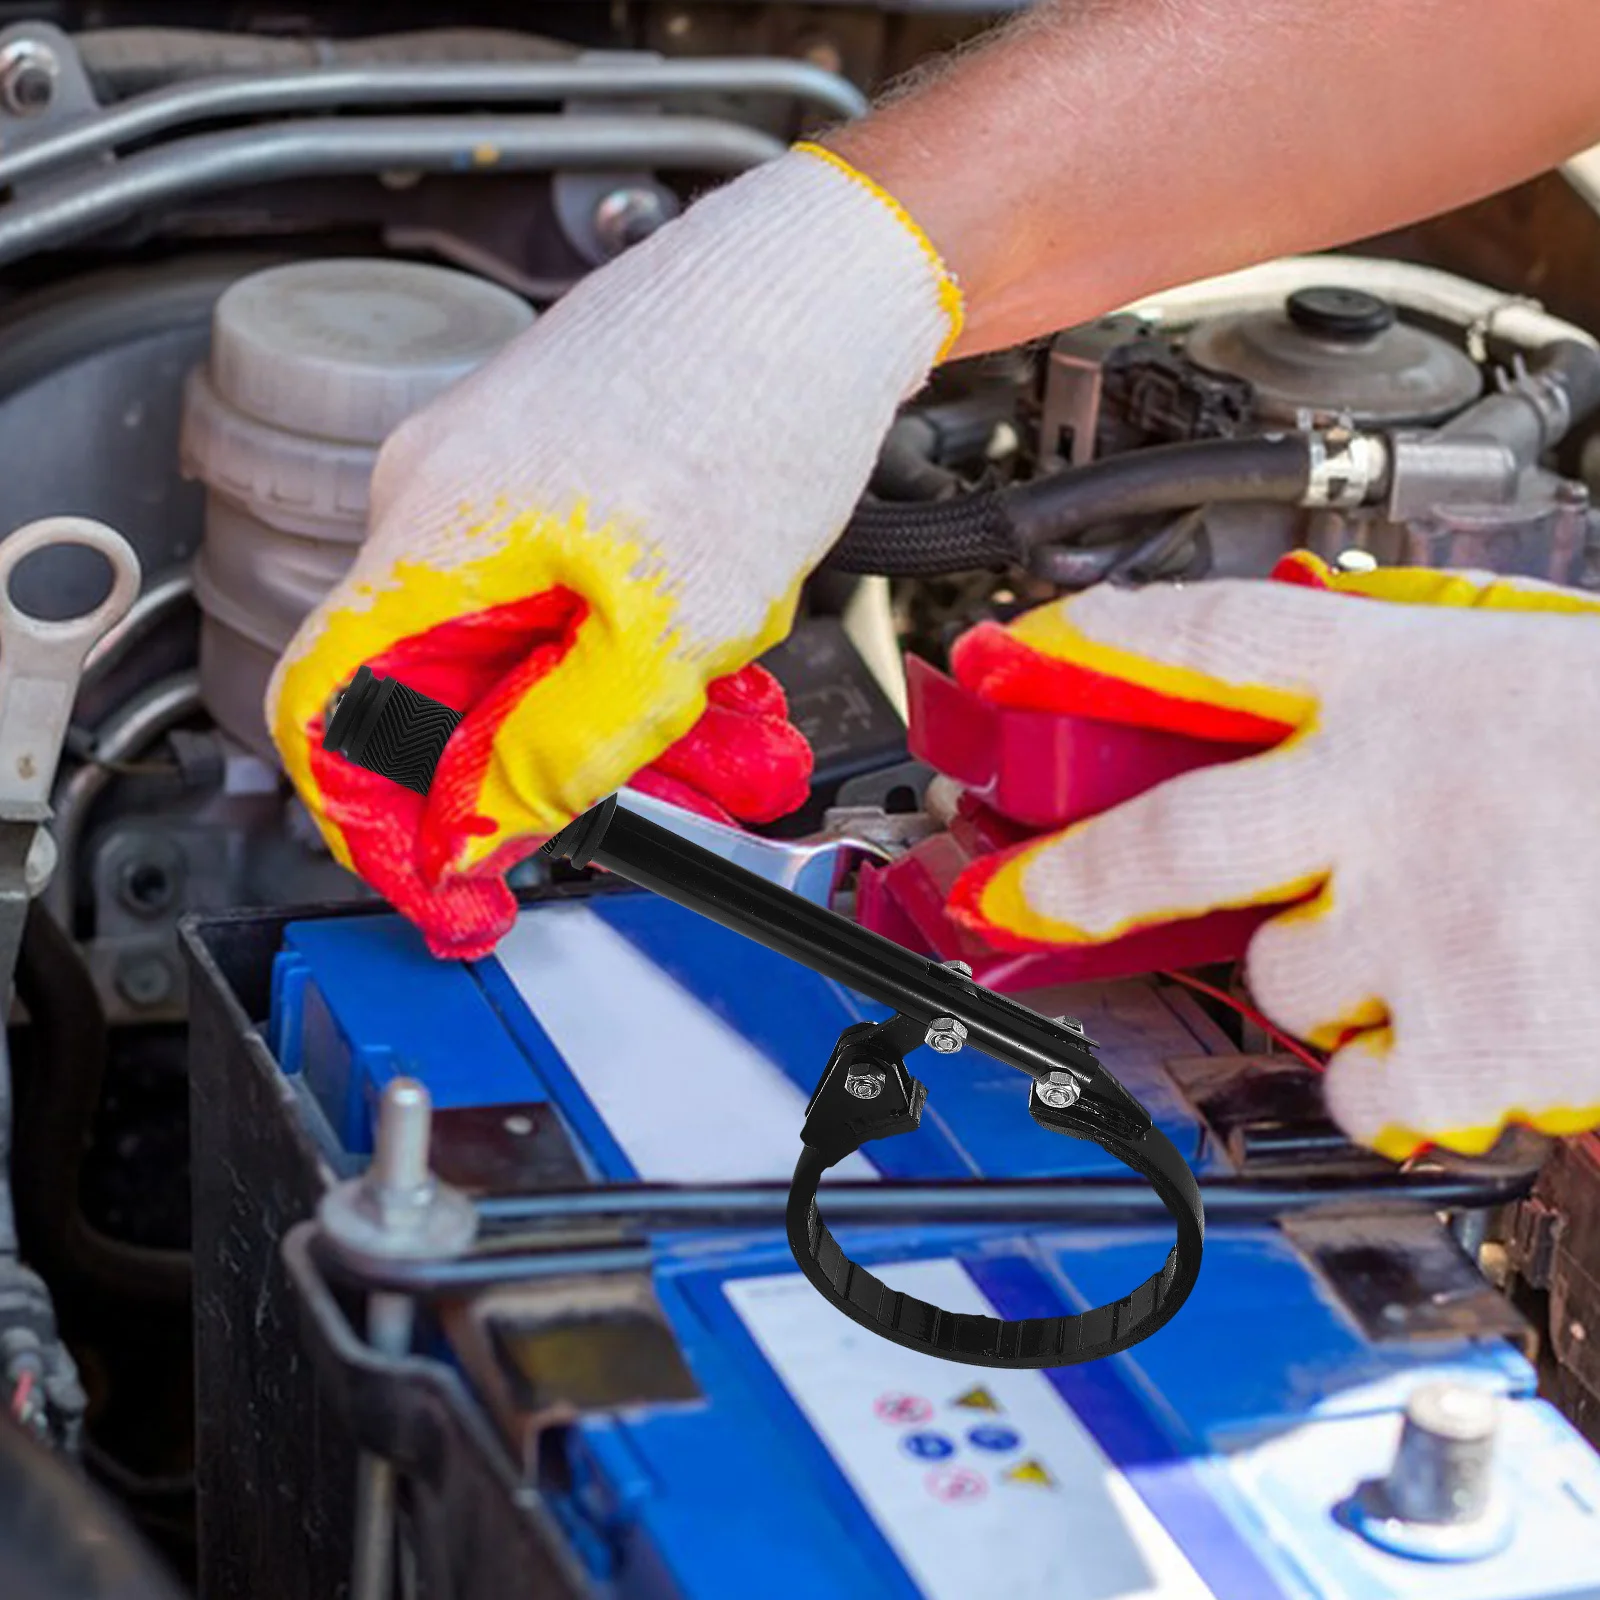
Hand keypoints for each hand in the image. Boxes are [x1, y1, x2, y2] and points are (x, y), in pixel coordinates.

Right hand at [268, 146, 960, 957]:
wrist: (827, 278)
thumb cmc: (754, 398)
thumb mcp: (668, 624)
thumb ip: (559, 744)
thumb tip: (481, 828)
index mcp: (435, 531)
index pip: (324, 707)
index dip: (367, 816)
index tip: (438, 880)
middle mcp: (448, 501)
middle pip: (446, 693)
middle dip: (547, 772)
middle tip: (639, 813)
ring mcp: (512, 488)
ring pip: (535, 655)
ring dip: (626, 720)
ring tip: (732, 740)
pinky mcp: (573, 481)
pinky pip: (582, 602)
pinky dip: (648, 656)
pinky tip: (730, 671)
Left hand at [948, 562, 1599, 1158]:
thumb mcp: (1538, 672)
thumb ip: (1410, 696)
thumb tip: (1312, 725)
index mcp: (1417, 677)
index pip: (1211, 636)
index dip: (1097, 641)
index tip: (1024, 650)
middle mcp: (1395, 791)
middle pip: (1176, 834)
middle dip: (1073, 872)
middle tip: (1011, 887)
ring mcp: (1425, 921)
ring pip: (1285, 975)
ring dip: (1330, 974)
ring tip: (1441, 943)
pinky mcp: (1473, 1040)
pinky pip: (1361, 1084)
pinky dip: (1394, 1077)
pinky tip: (1470, 1033)